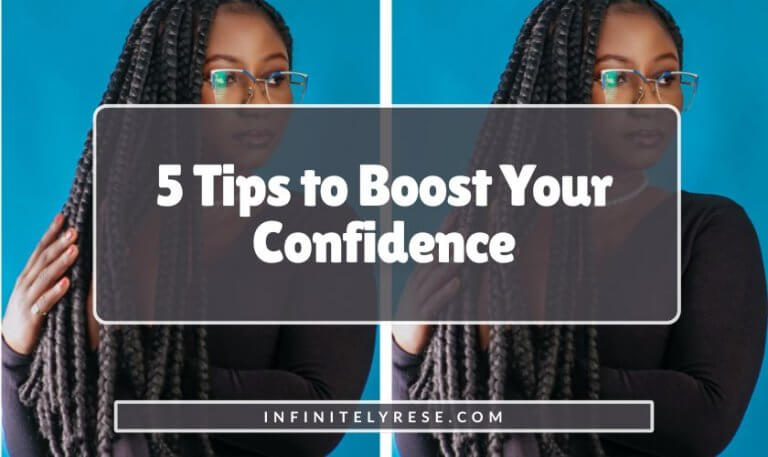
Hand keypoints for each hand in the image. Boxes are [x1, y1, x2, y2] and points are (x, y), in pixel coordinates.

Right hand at [2, 214, 77, 354]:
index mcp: (28, 274)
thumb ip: (49, 274)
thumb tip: (70, 255)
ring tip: (74, 250)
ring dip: (61, 262)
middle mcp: (26, 282)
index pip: (40, 249)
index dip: (51, 233)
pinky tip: (67, 282)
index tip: (63, 217)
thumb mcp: (37, 289)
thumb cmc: (30, 311)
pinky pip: (45, 301)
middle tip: (75, 230)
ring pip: (45, 277)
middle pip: (44, 259)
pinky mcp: (32, 315)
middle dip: (59, 243)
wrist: (11, 341)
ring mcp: (27, 298)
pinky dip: (56, 291)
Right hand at [392, 210, 461, 355]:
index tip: (458, 212)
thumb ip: (439, 270)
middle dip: (451, 242)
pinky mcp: (422, 316)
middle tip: (468, 227)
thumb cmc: (419, 309)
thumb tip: (460, 251)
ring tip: (466, 251)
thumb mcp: (426, 287)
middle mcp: (418, 281)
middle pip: (435, 257)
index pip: (433, 245)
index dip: (445, 229)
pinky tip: (458, 283)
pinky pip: (435, 302)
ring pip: (435, 277)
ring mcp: (418, 298)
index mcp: (420, 272)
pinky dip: (446, 292)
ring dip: (451, 263)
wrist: (402, 341)